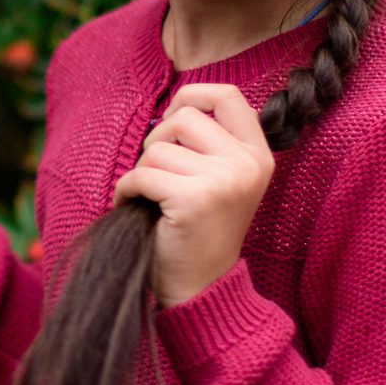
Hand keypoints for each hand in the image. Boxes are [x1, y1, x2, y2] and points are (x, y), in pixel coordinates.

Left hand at [115, 82, 273, 305]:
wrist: (201, 289)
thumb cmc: (200, 231)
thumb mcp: (221, 180)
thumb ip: (211, 142)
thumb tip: (175, 106)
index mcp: (258, 155)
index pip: (228, 95)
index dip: (193, 96)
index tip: (172, 119)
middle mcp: (248, 164)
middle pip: (184, 117)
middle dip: (157, 140)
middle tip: (157, 174)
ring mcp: (224, 181)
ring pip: (157, 148)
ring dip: (142, 172)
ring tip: (152, 198)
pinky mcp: (194, 200)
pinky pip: (140, 175)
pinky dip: (127, 190)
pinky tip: (135, 208)